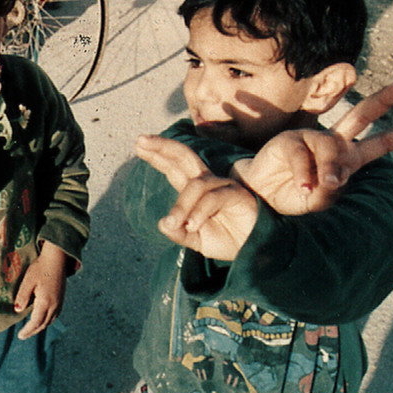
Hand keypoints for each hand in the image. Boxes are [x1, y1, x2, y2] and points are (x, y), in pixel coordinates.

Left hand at [15, 241, 67, 338]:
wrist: (57, 258)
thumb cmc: (40, 268)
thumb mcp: (28, 281)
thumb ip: (23, 296)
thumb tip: (18, 310)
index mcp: (45, 302)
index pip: (36, 322)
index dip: (27, 330)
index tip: (19, 335)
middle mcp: (54, 305)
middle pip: (43, 324)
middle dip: (33, 331)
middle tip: (23, 335)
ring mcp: (59, 302)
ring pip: (50, 321)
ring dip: (40, 327)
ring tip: (30, 329)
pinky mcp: (61, 299)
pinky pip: (54, 315)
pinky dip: (47, 320)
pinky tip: (41, 318)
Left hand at [135, 136, 257, 260]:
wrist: (255, 252)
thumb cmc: (227, 241)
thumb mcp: (195, 240)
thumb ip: (178, 233)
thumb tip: (163, 224)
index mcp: (196, 191)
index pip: (174, 167)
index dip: (158, 155)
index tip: (138, 145)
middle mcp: (209, 183)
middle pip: (185, 157)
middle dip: (163, 147)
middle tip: (141, 140)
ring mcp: (224, 186)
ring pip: (196, 185)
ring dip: (181, 205)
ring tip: (174, 223)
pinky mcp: (238, 195)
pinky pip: (213, 197)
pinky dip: (199, 211)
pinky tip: (192, 226)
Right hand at [232, 80, 392, 213]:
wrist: (263, 196)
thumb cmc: (296, 198)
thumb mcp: (322, 200)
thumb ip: (332, 188)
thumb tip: (332, 179)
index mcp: (349, 157)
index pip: (381, 143)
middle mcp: (334, 143)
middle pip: (361, 116)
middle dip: (383, 101)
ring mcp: (312, 139)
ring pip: (331, 144)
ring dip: (331, 167)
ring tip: (326, 187)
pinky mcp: (290, 141)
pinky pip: (302, 155)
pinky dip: (304, 173)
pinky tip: (304, 187)